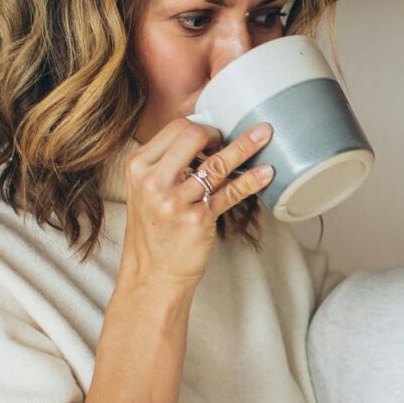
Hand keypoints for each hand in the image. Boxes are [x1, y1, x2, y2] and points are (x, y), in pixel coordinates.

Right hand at [117, 119, 272, 293]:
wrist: (152, 275)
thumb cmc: (155, 231)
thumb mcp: (147, 191)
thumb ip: (168, 163)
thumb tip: (206, 138)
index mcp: (138, 167)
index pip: (174, 128)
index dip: (200, 126)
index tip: (215, 134)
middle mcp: (153, 182)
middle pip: (193, 136)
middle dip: (218, 133)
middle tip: (232, 139)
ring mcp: (175, 202)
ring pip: (217, 163)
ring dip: (245, 146)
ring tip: (265, 135)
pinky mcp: (197, 220)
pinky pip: (231, 193)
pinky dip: (251, 180)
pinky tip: (266, 172)